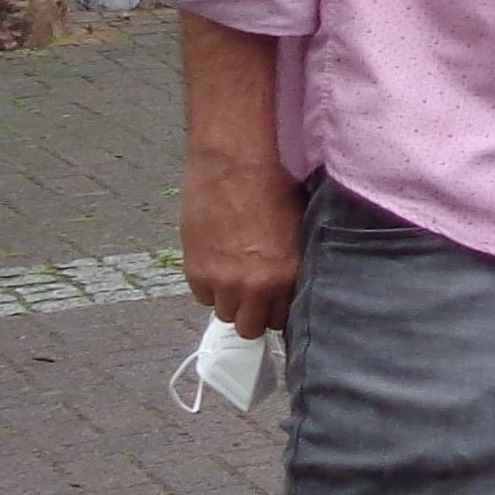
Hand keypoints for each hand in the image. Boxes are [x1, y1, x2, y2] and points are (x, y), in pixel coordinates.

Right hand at [181, 153, 303, 339]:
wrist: (235, 167)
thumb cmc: (274, 189)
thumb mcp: (299, 232)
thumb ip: (294, 266)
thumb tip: (292, 285)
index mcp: (287, 276)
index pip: (281, 321)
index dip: (277, 311)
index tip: (275, 302)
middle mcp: (254, 286)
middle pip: (250, 328)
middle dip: (253, 314)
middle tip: (254, 295)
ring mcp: (221, 280)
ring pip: (224, 313)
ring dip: (229, 300)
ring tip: (235, 276)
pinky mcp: (195, 270)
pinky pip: (201, 296)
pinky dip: (208, 286)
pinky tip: (217, 264)